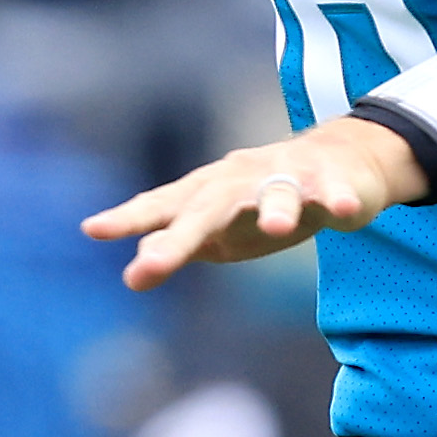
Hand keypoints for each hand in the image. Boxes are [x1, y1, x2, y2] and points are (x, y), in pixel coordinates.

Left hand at [84, 120, 428, 288]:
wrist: (339, 162)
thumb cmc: (262, 203)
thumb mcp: (219, 231)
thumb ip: (178, 247)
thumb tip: (133, 274)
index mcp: (208, 193)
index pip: (162, 205)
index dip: (129, 218)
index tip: (93, 230)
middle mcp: (241, 180)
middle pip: (208, 207)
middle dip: (180, 237)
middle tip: (152, 265)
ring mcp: (288, 177)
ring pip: (278, 193)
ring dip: (276, 208)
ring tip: (275, 228)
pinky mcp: (333, 181)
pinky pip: (335, 192)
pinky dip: (340, 198)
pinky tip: (343, 210)